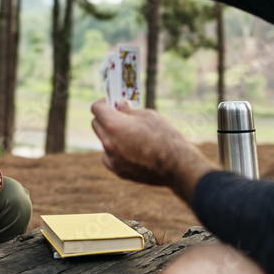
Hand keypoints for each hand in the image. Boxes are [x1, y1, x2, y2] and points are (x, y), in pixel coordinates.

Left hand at [90, 100, 214, 204]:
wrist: (177, 166)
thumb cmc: (165, 137)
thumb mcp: (149, 116)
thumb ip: (129, 111)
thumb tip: (120, 106)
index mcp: (114, 125)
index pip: (96, 109)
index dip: (104, 103)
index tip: (112, 102)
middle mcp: (108, 142)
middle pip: (96, 124)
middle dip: (105, 118)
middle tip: (119, 115)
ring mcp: (112, 158)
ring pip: (103, 141)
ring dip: (110, 135)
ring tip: (128, 134)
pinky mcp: (118, 171)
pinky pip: (109, 157)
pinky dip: (115, 152)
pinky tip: (128, 150)